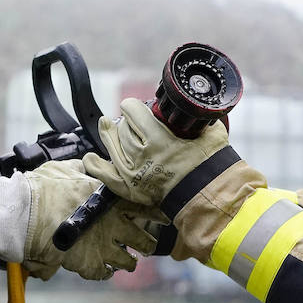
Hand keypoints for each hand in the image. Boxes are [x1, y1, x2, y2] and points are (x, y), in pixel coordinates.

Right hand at [0, 160, 159, 279]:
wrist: (25, 215)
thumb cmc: (43, 189)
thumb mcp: (64, 169)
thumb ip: (80, 169)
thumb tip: (85, 164)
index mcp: (110, 200)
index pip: (145, 208)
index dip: (156, 214)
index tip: (163, 218)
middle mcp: (113, 224)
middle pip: (144, 240)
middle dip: (145, 243)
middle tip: (144, 244)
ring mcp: (103, 247)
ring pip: (129, 262)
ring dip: (128, 262)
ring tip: (127, 261)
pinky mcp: (89, 264)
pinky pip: (104, 274)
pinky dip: (104, 272)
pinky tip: (103, 269)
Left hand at [84, 98, 231, 207]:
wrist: (210, 197)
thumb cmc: (212, 166)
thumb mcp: (210, 133)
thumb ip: (200, 118)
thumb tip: (197, 107)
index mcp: (160, 139)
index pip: (133, 112)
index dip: (131, 106)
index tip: (132, 106)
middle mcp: (143, 156)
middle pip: (123, 129)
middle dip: (125, 121)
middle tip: (130, 120)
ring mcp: (135, 174)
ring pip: (113, 147)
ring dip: (109, 135)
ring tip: (106, 126)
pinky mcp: (132, 189)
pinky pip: (107, 176)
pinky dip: (96, 166)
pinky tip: (90, 158)